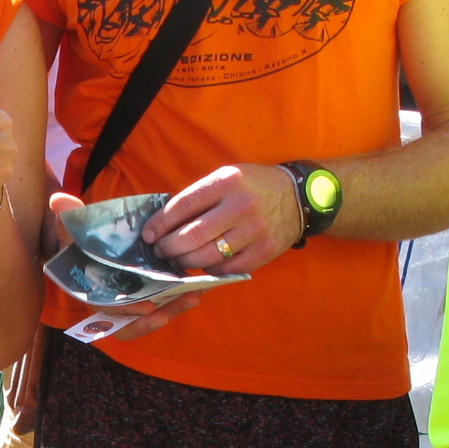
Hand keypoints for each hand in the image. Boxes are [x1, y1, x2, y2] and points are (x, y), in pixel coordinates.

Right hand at [45, 190, 208, 340]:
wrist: (90, 242)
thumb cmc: (80, 241)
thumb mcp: (74, 230)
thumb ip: (68, 219)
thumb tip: (58, 201)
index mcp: (90, 293)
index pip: (106, 312)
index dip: (126, 313)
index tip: (148, 307)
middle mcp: (109, 304)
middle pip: (129, 323)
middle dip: (150, 321)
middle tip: (169, 311)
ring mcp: (129, 302)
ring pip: (148, 318)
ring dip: (169, 310)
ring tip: (190, 298)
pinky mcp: (146, 296)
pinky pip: (162, 307)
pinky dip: (177, 302)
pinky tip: (196, 290)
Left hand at [143, 163, 302, 274]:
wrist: (300, 197)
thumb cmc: (254, 186)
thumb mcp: (228, 177)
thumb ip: (200, 196)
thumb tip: (164, 221)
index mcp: (227, 182)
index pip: (182, 206)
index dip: (160, 224)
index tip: (149, 234)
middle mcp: (240, 206)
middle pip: (192, 235)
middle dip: (168, 247)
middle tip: (160, 250)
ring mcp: (254, 231)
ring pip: (207, 256)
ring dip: (184, 262)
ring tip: (176, 260)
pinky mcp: (264, 251)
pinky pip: (227, 269)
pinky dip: (209, 270)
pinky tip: (202, 266)